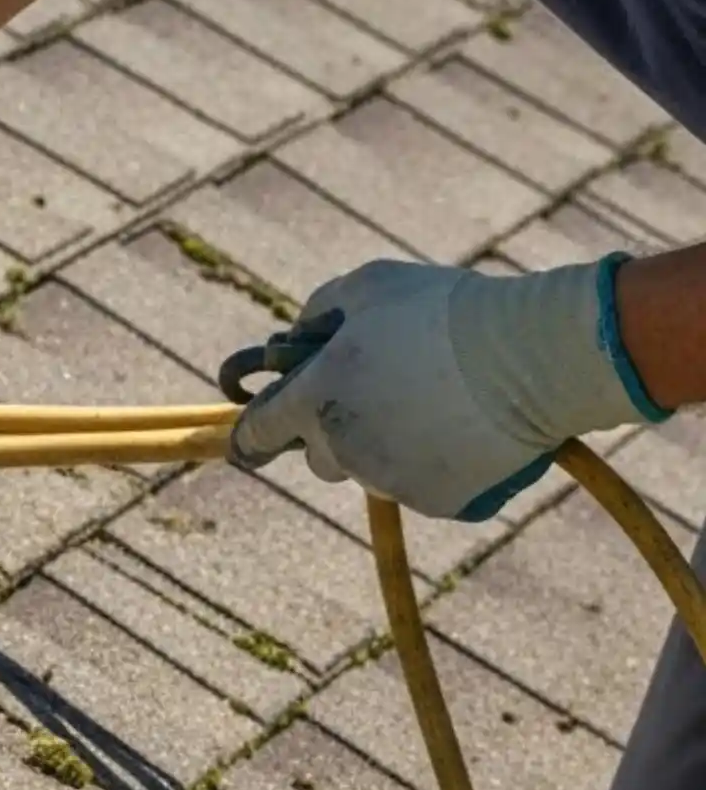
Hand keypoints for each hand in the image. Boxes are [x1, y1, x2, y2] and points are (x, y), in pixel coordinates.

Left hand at [226, 255, 663, 520]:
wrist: (536, 353)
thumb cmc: (447, 311)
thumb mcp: (371, 286)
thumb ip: (319, 313)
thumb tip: (296, 339)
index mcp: (315, 401)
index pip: (254, 434)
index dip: (252, 433)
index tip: (253, 438)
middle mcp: (343, 451)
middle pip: (319, 457)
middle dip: (335, 432)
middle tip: (384, 394)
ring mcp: (392, 482)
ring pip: (373, 473)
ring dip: (391, 446)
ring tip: (441, 402)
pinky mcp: (440, 503)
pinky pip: (427, 487)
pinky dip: (442, 465)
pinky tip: (474, 427)